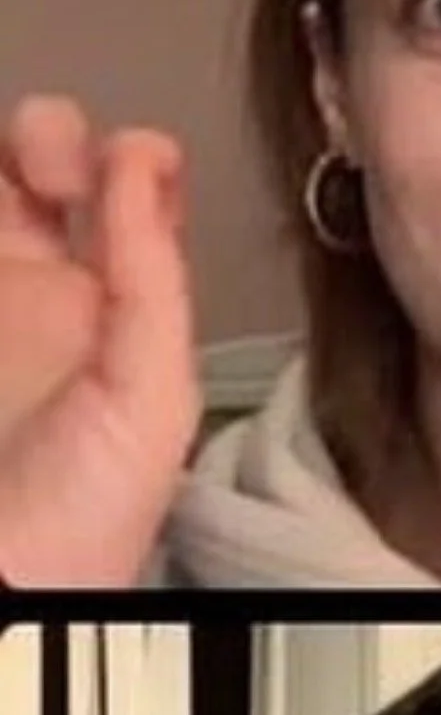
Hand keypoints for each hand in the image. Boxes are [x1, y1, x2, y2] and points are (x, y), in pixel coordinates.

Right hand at [0, 95, 200, 585]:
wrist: (9, 575)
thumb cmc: (83, 520)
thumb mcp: (150, 394)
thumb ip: (152, 279)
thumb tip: (145, 162)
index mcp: (112, 318)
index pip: (125, 212)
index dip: (131, 166)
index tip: (133, 155)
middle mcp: (38, 301)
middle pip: (39, 179)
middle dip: (49, 139)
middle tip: (51, 160)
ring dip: (5, 155)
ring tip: (22, 165)